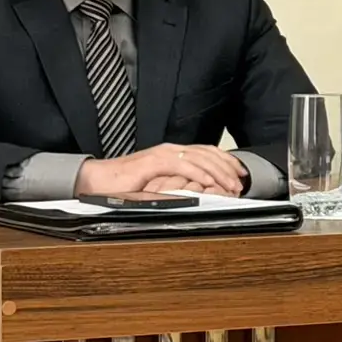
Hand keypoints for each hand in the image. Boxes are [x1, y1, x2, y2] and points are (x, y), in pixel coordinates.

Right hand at [77, 143, 246, 195]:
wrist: (100, 180)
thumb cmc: (126, 183)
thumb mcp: (160, 182)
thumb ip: (178, 182)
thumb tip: (200, 191)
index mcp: (174, 153)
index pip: (207, 152)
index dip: (227, 161)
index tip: (240, 173)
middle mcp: (171, 150)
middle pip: (208, 154)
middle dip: (228, 168)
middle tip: (240, 182)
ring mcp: (163, 154)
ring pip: (199, 159)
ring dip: (218, 173)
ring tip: (230, 185)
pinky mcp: (153, 162)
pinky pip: (182, 166)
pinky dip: (198, 174)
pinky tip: (209, 183)